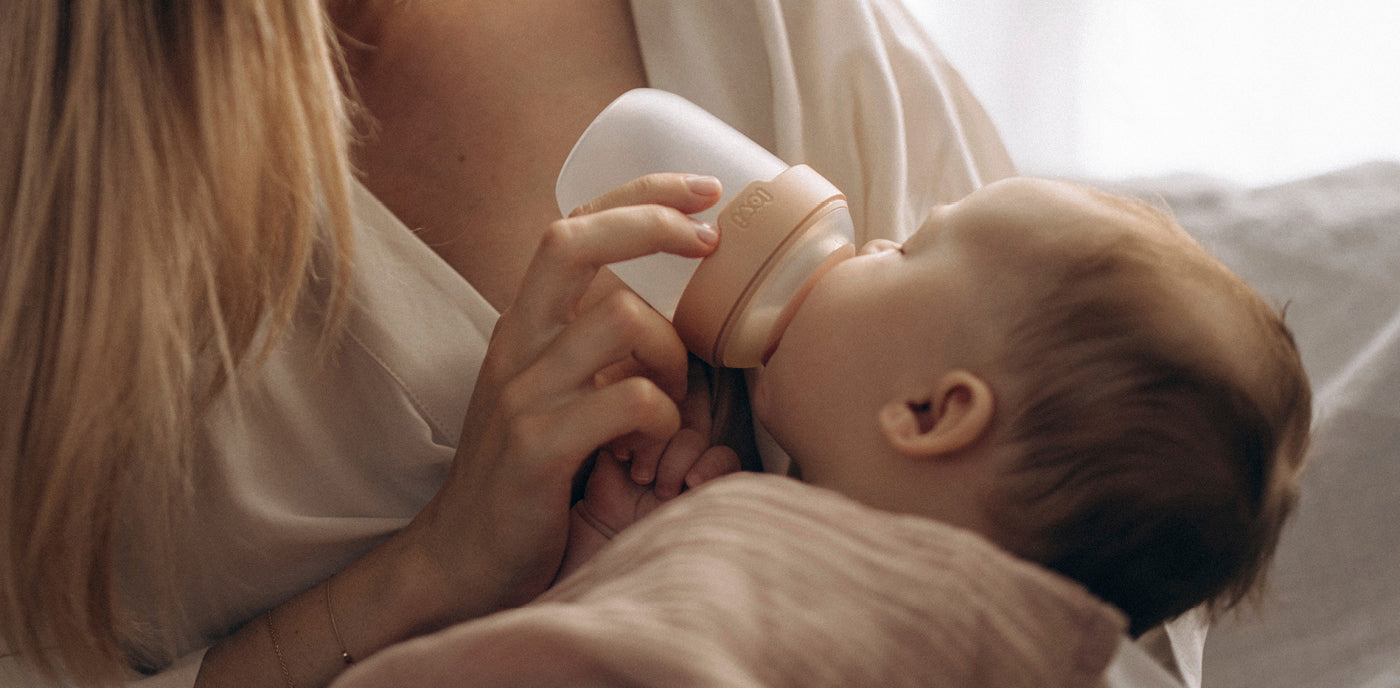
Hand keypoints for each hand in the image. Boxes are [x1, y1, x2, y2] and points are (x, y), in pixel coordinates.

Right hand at [395, 174, 724, 618]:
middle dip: (652, 223)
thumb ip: (586, 350)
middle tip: (711, 242)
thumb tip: (659, 311)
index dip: (638, 195)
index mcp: (523, 326)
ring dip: (673, 350)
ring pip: (617, 320)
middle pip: (575, 242)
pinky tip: (657, 439)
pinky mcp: (538, 449)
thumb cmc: (523, 476)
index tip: (702, 192)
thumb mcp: (547, 394)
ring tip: (678, 395)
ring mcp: (523, 395)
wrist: (459, 560)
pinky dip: (662, 412)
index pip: (571, 228)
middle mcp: (516, 346)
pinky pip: (624, 400)